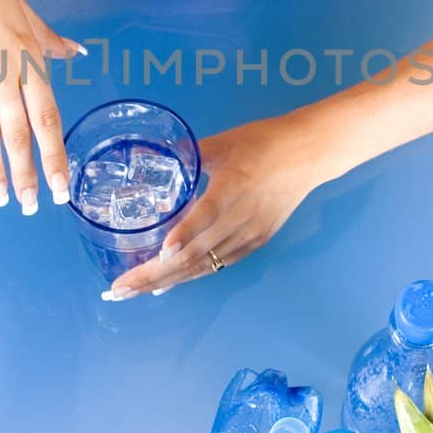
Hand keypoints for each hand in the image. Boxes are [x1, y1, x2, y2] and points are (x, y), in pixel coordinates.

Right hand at [0, 0, 82, 211]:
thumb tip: (77, 51)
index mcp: (29, 57)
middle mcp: (3, 70)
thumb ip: (48, 38)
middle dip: (27, 176)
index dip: (55, 157)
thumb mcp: (24, 8)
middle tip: (32, 206)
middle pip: (19, 135)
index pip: (48, 118)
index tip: (62, 188)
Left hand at [106, 115, 321, 298]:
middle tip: (122, 288)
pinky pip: (220, 262)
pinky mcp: (258, 241)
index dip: (182, 235)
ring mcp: (251, 233)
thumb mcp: (224, 142)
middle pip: (196, 252)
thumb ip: (188, 153)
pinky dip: (194, 273)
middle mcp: (242, 217)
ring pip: (206, 264)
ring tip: (137, 291)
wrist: (309, 154)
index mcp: (233, 187)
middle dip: (156, 273)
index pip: (205, 216)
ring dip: (170, 279)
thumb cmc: (265, 141)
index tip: (159, 253)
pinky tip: (171, 281)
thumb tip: (153, 156)